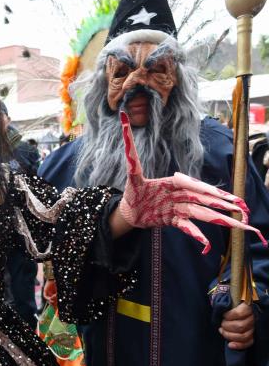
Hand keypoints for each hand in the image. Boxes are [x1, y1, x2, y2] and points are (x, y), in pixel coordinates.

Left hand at [115, 111, 265, 253]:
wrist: (128, 211)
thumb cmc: (131, 191)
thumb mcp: (132, 173)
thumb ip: (131, 151)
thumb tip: (122, 120)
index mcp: (173, 183)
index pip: (193, 186)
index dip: (208, 190)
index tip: (222, 196)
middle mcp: (180, 195)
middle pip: (204, 200)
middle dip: (223, 204)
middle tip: (243, 209)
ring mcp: (179, 209)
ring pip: (202, 214)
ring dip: (220, 220)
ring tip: (240, 225)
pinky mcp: (175, 221)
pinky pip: (189, 228)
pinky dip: (197, 236)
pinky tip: (207, 246)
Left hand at [220, 302, 253, 349]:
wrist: (232, 309)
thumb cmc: (228, 305)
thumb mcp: (226, 300)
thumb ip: (224, 302)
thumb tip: (219, 307)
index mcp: (247, 307)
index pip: (240, 313)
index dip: (229, 315)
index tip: (223, 315)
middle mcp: (252, 317)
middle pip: (240, 326)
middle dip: (227, 326)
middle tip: (221, 324)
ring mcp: (252, 327)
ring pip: (243, 335)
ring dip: (229, 335)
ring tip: (222, 330)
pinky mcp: (251, 336)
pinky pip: (248, 343)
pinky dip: (238, 345)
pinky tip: (230, 345)